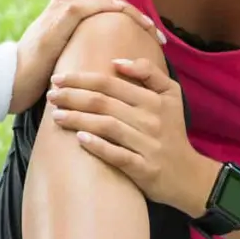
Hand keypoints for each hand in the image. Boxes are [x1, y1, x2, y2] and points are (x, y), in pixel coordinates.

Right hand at [10, 0, 164, 113]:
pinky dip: (115, 10)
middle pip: (109, 3)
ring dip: (132, 13)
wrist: (9, 81)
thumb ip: (81, 58)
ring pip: (105, 0)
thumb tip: (105, 70)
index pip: (105, 10)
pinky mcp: (61, 16)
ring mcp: (61, 8)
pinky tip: (132, 21)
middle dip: (137, 17)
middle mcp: (64, 6)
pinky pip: (93, 6)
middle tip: (159, 36)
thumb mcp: (64, 65)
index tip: (151, 40)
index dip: (130, 22)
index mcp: (65, 16)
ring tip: (152, 30)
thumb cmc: (35, 80)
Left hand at [47, 57, 218, 214]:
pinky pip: (118, 155)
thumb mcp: (171, 96)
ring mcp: (148, 145)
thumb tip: (117, 62)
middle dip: (73, 97)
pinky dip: (98, 146)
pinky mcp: (145, 169)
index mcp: (154, 99)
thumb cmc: (171, 131)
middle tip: (50, 95)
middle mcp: (151, 119)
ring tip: (56, 116)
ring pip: (107, 126)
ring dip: (78, 119)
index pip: (110, 83)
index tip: (58, 78)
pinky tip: (79, 140)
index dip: (81, 79)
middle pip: (104, 103)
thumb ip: (149, 73)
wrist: (189, 176)